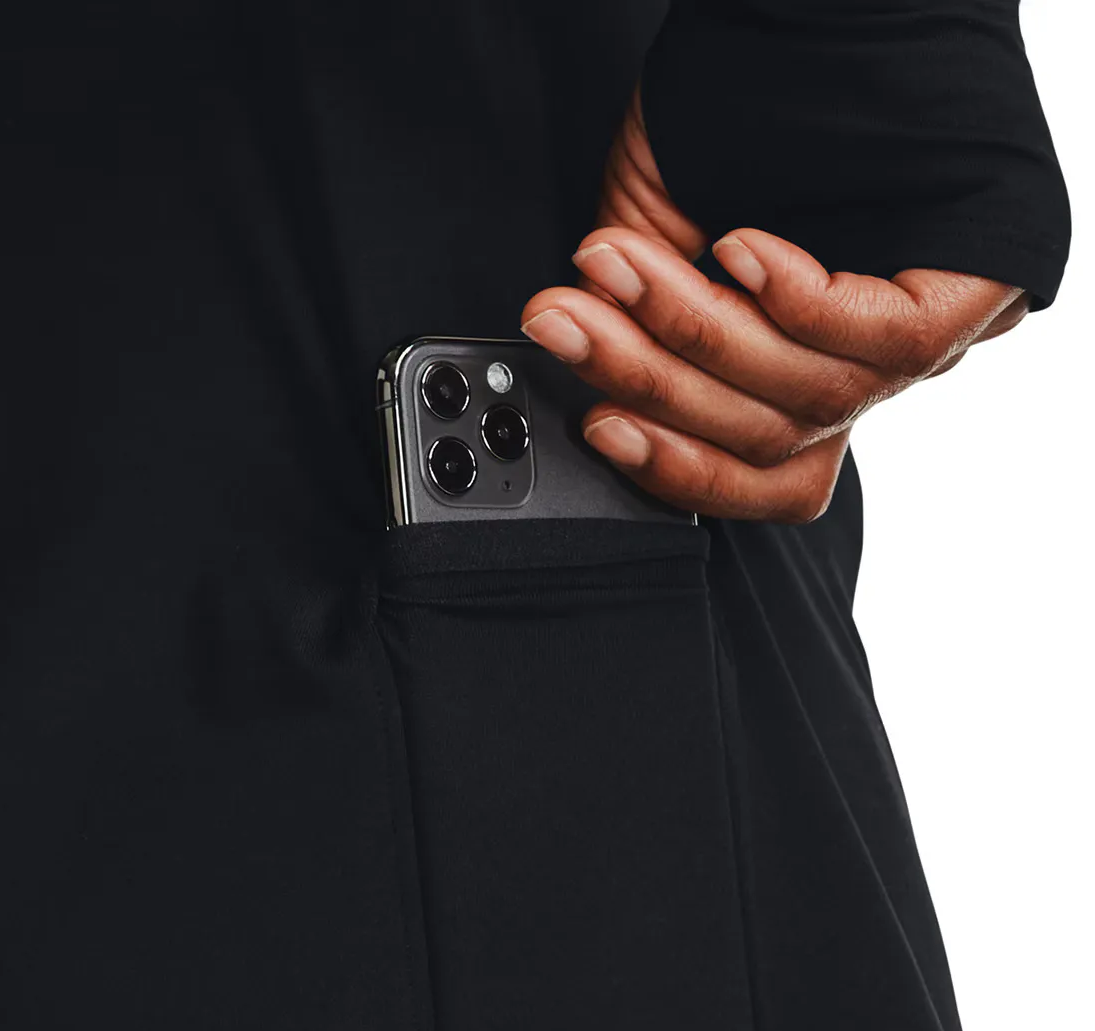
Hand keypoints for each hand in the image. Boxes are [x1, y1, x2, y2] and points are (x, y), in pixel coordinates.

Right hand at [520, 86, 1028, 521]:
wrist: (823, 9)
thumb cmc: (749, 109)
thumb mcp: (663, 227)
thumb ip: (638, 312)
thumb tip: (585, 373)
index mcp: (800, 370)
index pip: (757, 471)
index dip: (673, 465)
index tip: (596, 423)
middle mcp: (861, 371)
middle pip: (766, 436)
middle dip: (651, 379)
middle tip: (571, 319)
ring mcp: (919, 341)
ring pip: (812, 396)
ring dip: (696, 331)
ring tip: (624, 268)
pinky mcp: (970, 294)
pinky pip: (890, 342)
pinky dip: (800, 302)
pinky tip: (739, 249)